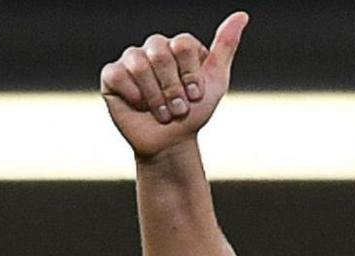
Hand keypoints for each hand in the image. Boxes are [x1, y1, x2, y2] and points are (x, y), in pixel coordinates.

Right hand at [100, 11, 248, 158]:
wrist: (171, 141)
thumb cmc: (194, 112)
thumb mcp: (216, 81)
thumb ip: (225, 46)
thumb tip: (241, 16)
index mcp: (179, 46)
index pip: (183, 44)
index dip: (190, 74)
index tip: (196, 95)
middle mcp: (154, 48)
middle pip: (160, 53)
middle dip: (173, 89)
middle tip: (180, 108)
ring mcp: (131, 59)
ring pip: (139, 64)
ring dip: (156, 96)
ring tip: (164, 112)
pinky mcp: (112, 74)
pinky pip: (119, 76)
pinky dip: (135, 96)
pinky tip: (140, 106)